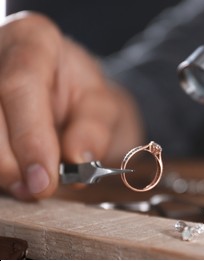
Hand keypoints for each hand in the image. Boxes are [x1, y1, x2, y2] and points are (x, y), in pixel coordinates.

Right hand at [0, 12, 142, 199]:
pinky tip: (16, 179)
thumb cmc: (87, 97)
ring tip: (30, 186)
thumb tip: (77, 160)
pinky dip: (0, 169)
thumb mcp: (105, 106)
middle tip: (39, 189)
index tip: (44, 180)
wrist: (73, 97)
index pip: (20, 84)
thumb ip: (94, 128)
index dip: (29, 136)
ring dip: (2, 168)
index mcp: (33, 39)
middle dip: (10, 161)